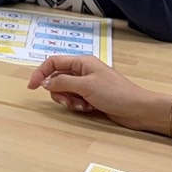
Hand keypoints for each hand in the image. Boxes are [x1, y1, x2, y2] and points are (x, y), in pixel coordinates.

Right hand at [27, 55, 168, 131]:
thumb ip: (62, 82)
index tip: (32, 87)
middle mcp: (82, 71)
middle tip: (67, 101)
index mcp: (82, 62)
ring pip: (64, 91)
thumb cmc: (115, 93)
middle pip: (57, 78)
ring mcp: (87, 84)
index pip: (53, 62)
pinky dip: (76, 105)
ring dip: (68, 100)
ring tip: (81, 106)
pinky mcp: (91, 96)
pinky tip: (88, 109)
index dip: (40, 73)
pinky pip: (74, 99)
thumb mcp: (86, 86)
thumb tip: (45, 83)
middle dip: (58, 91)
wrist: (138, 110)